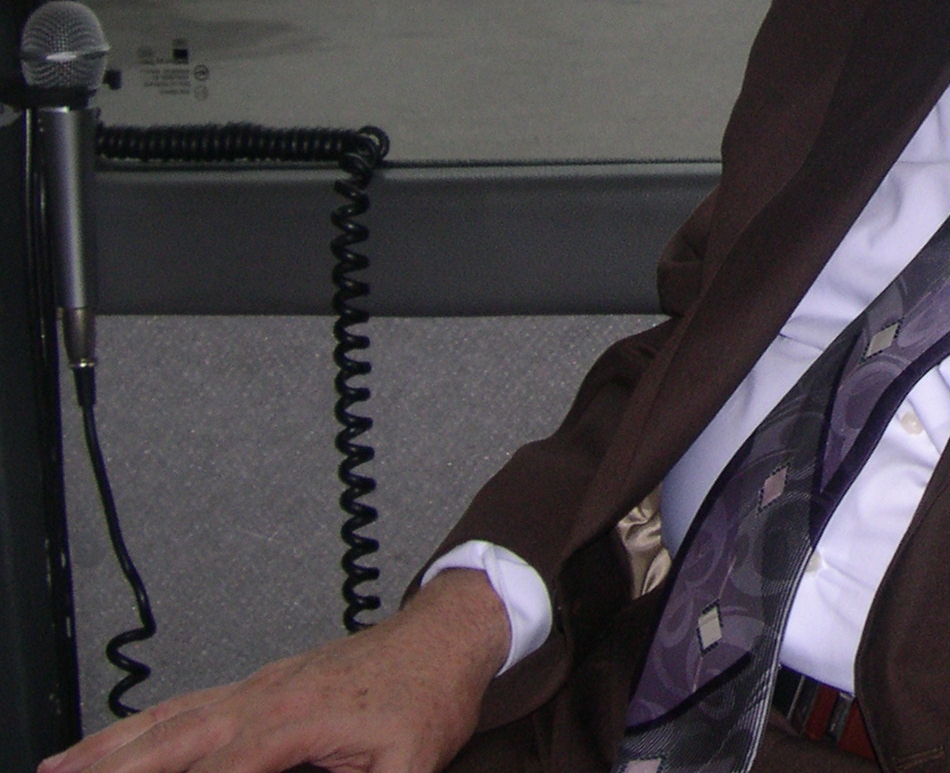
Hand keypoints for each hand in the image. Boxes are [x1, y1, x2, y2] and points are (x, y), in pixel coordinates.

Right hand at [40, 568, 510, 772]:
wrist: (448, 635)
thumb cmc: (430, 694)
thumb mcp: (410, 765)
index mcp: (295, 719)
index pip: (220, 770)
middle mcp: (265, 697)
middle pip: (172, 739)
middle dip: (112, 768)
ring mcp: (259, 686)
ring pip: (169, 718)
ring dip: (109, 746)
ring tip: (56, 770)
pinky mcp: (261, 685)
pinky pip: (188, 704)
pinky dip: (142, 724)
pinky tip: (115, 740)